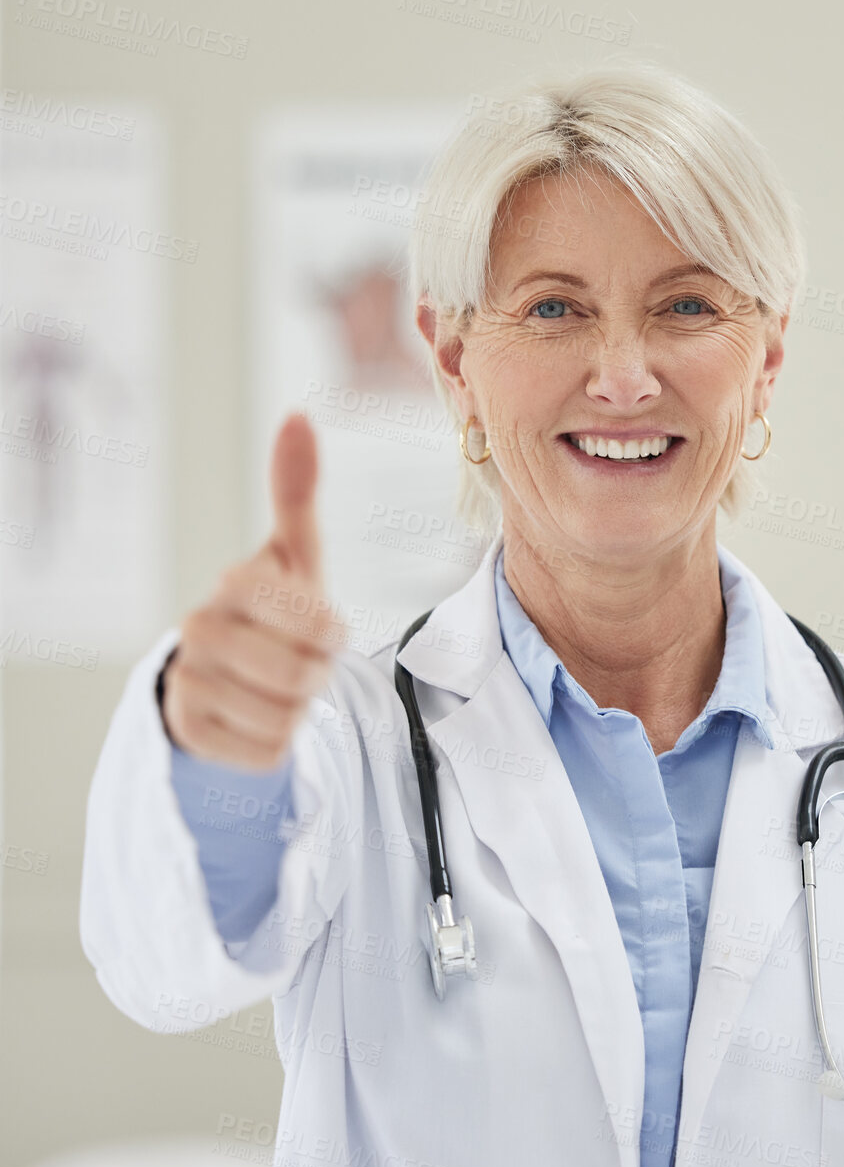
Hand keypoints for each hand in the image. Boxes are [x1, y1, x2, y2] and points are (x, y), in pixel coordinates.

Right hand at [160, 412, 343, 770]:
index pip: (317, 622)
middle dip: (319, 673)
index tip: (322, 627)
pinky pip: (269, 751)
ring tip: (280, 686)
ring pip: (287, 715)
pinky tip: (257, 717)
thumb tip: (299, 415)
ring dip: (301, 708)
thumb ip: (296, 491)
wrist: (224, 671)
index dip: (331, 632)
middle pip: (303, 674)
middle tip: (303, 662)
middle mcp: (199, 629)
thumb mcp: (295, 554)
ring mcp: (188, 682)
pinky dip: (278, 742)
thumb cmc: (273, 608)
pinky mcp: (189, 733)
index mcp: (234, 583)